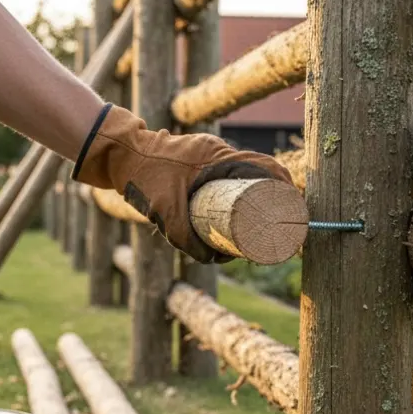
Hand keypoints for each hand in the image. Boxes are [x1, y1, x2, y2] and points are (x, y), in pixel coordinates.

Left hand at [73, 105, 294, 262]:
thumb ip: (187, 239)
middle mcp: (218, 153)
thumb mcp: (166, 211)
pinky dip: (238, 195)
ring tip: (264, 226)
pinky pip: (228, 180)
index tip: (293, 211)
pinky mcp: (199, 166)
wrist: (119, 155)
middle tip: (281, 226)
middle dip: (274, 199)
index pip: (265, 167)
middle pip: (259, 174)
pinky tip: (239, 216)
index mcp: (218, 156)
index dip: (284, 188)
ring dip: (257, 198)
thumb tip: (214, 260)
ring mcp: (209, 158)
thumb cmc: (143, 177)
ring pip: (244, 178)